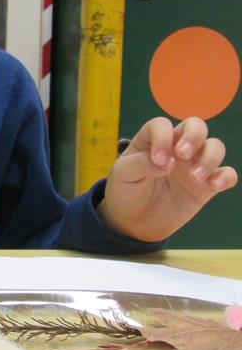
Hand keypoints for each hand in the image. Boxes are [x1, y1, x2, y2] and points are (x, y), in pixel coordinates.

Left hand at [97, 117, 237, 241]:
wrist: (134, 223)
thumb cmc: (126, 191)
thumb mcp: (123, 175)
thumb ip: (141, 164)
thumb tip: (168, 162)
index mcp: (152, 140)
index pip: (162, 125)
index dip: (162, 138)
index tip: (158, 160)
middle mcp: (176, 148)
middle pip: (196, 126)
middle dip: (194, 136)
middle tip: (183, 155)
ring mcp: (193, 165)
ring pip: (215, 147)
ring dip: (209, 158)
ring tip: (194, 178)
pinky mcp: (206, 186)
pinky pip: (226, 174)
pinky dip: (226, 176)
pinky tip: (214, 185)